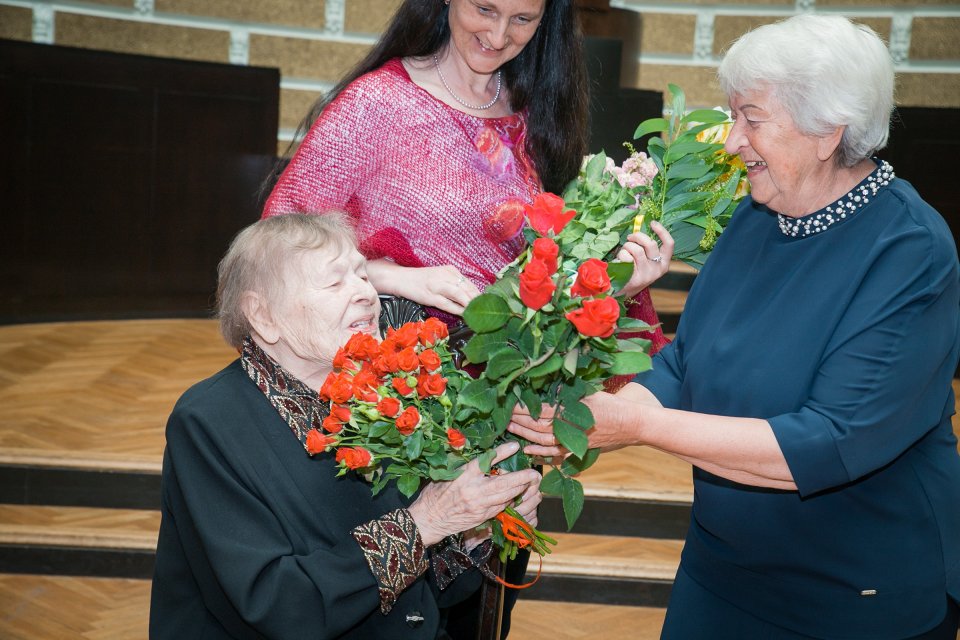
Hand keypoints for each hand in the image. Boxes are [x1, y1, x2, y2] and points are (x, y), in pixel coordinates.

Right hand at [368, 260, 479, 315]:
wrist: (400, 278)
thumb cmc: (421, 280)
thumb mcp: (440, 278)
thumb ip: (454, 285)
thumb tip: (470, 297)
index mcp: (450, 270)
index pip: (470, 283)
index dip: (480, 295)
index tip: (488, 304)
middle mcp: (446, 275)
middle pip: (467, 289)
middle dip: (478, 301)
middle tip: (488, 311)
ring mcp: (438, 285)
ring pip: (460, 295)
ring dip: (471, 304)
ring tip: (479, 313)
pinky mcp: (430, 296)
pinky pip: (447, 303)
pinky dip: (457, 309)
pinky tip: (464, 315)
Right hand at [408, 441, 541, 545]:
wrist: (429, 519)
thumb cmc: (435, 493)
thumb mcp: (447, 473)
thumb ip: (466, 464)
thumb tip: (484, 454)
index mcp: (463, 475)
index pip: (486, 461)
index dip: (502, 453)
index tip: (515, 446)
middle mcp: (473, 490)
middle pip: (504, 483)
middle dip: (523, 478)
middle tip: (534, 473)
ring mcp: (479, 506)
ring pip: (506, 497)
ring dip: (521, 490)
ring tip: (531, 483)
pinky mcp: (482, 517)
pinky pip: (502, 507)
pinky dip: (511, 500)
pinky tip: (517, 495)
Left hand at [508, 392, 635, 457]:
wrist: (631, 424)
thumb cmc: (611, 404)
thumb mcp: (589, 392)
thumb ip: (567, 390)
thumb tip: (546, 384)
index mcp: (573, 412)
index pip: (541, 410)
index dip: (523, 408)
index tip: (509, 403)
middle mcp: (570, 429)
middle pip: (538, 427)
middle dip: (519, 421)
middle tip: (502, 416)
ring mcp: (573, 442)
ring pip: (542, 441)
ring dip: (524, 435)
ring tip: (510, 428)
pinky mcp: (576, 450)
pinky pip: (553, 454)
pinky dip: (539, 453)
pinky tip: (527, 450)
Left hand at [615, 221, 673, 298]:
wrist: (624, 290)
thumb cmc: (635, 270)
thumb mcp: (646, 259)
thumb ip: (647, 247)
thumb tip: (641, 227)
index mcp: (664, 263)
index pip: (669, 244)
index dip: (662, 231)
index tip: (652, 223)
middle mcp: (658, 269)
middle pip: (651, 243)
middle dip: (638, 236)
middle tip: (630, 237)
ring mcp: (647, 274)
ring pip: (637, 250)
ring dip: (628, 246)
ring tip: (624, 250)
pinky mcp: (635, 277)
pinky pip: (627, 257)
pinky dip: (621, 255)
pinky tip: (620, 260)